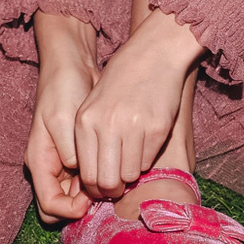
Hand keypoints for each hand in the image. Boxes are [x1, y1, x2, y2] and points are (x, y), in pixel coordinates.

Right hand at [26, 13, 97, 224]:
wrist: (72, 68)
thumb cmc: (63, 90)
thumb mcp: (63, 120)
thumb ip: (70, 151)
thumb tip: (80, 174)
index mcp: (39, 162)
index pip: (49, 206)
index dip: (70, 210)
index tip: (91, 199)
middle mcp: (49, 168)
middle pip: (60, 209)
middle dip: (81, 208)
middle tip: (104, 194)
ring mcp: (64, 164)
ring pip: (76, 198)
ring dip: (93, 196)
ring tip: (113, 182)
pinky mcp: (80, 157)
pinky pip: (87, 181)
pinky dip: (100, 181)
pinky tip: (115, 172)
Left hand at [73, 9, 202, 199]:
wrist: (153, 54)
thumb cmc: (121, 81)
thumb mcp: (93, 105)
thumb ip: (89, 139)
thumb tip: (92, 180)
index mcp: (86, 121)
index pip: (87, 175)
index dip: (96, 188)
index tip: (103, 187)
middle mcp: (107, 126)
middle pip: (107, 181)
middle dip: (113, 189)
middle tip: (119, 185)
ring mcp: (133, 128)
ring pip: (130, 175)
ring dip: (131, 174)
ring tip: (131, 159)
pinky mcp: (157, 128)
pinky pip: (148, 161)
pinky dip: (145, 160)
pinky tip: (145, 144)